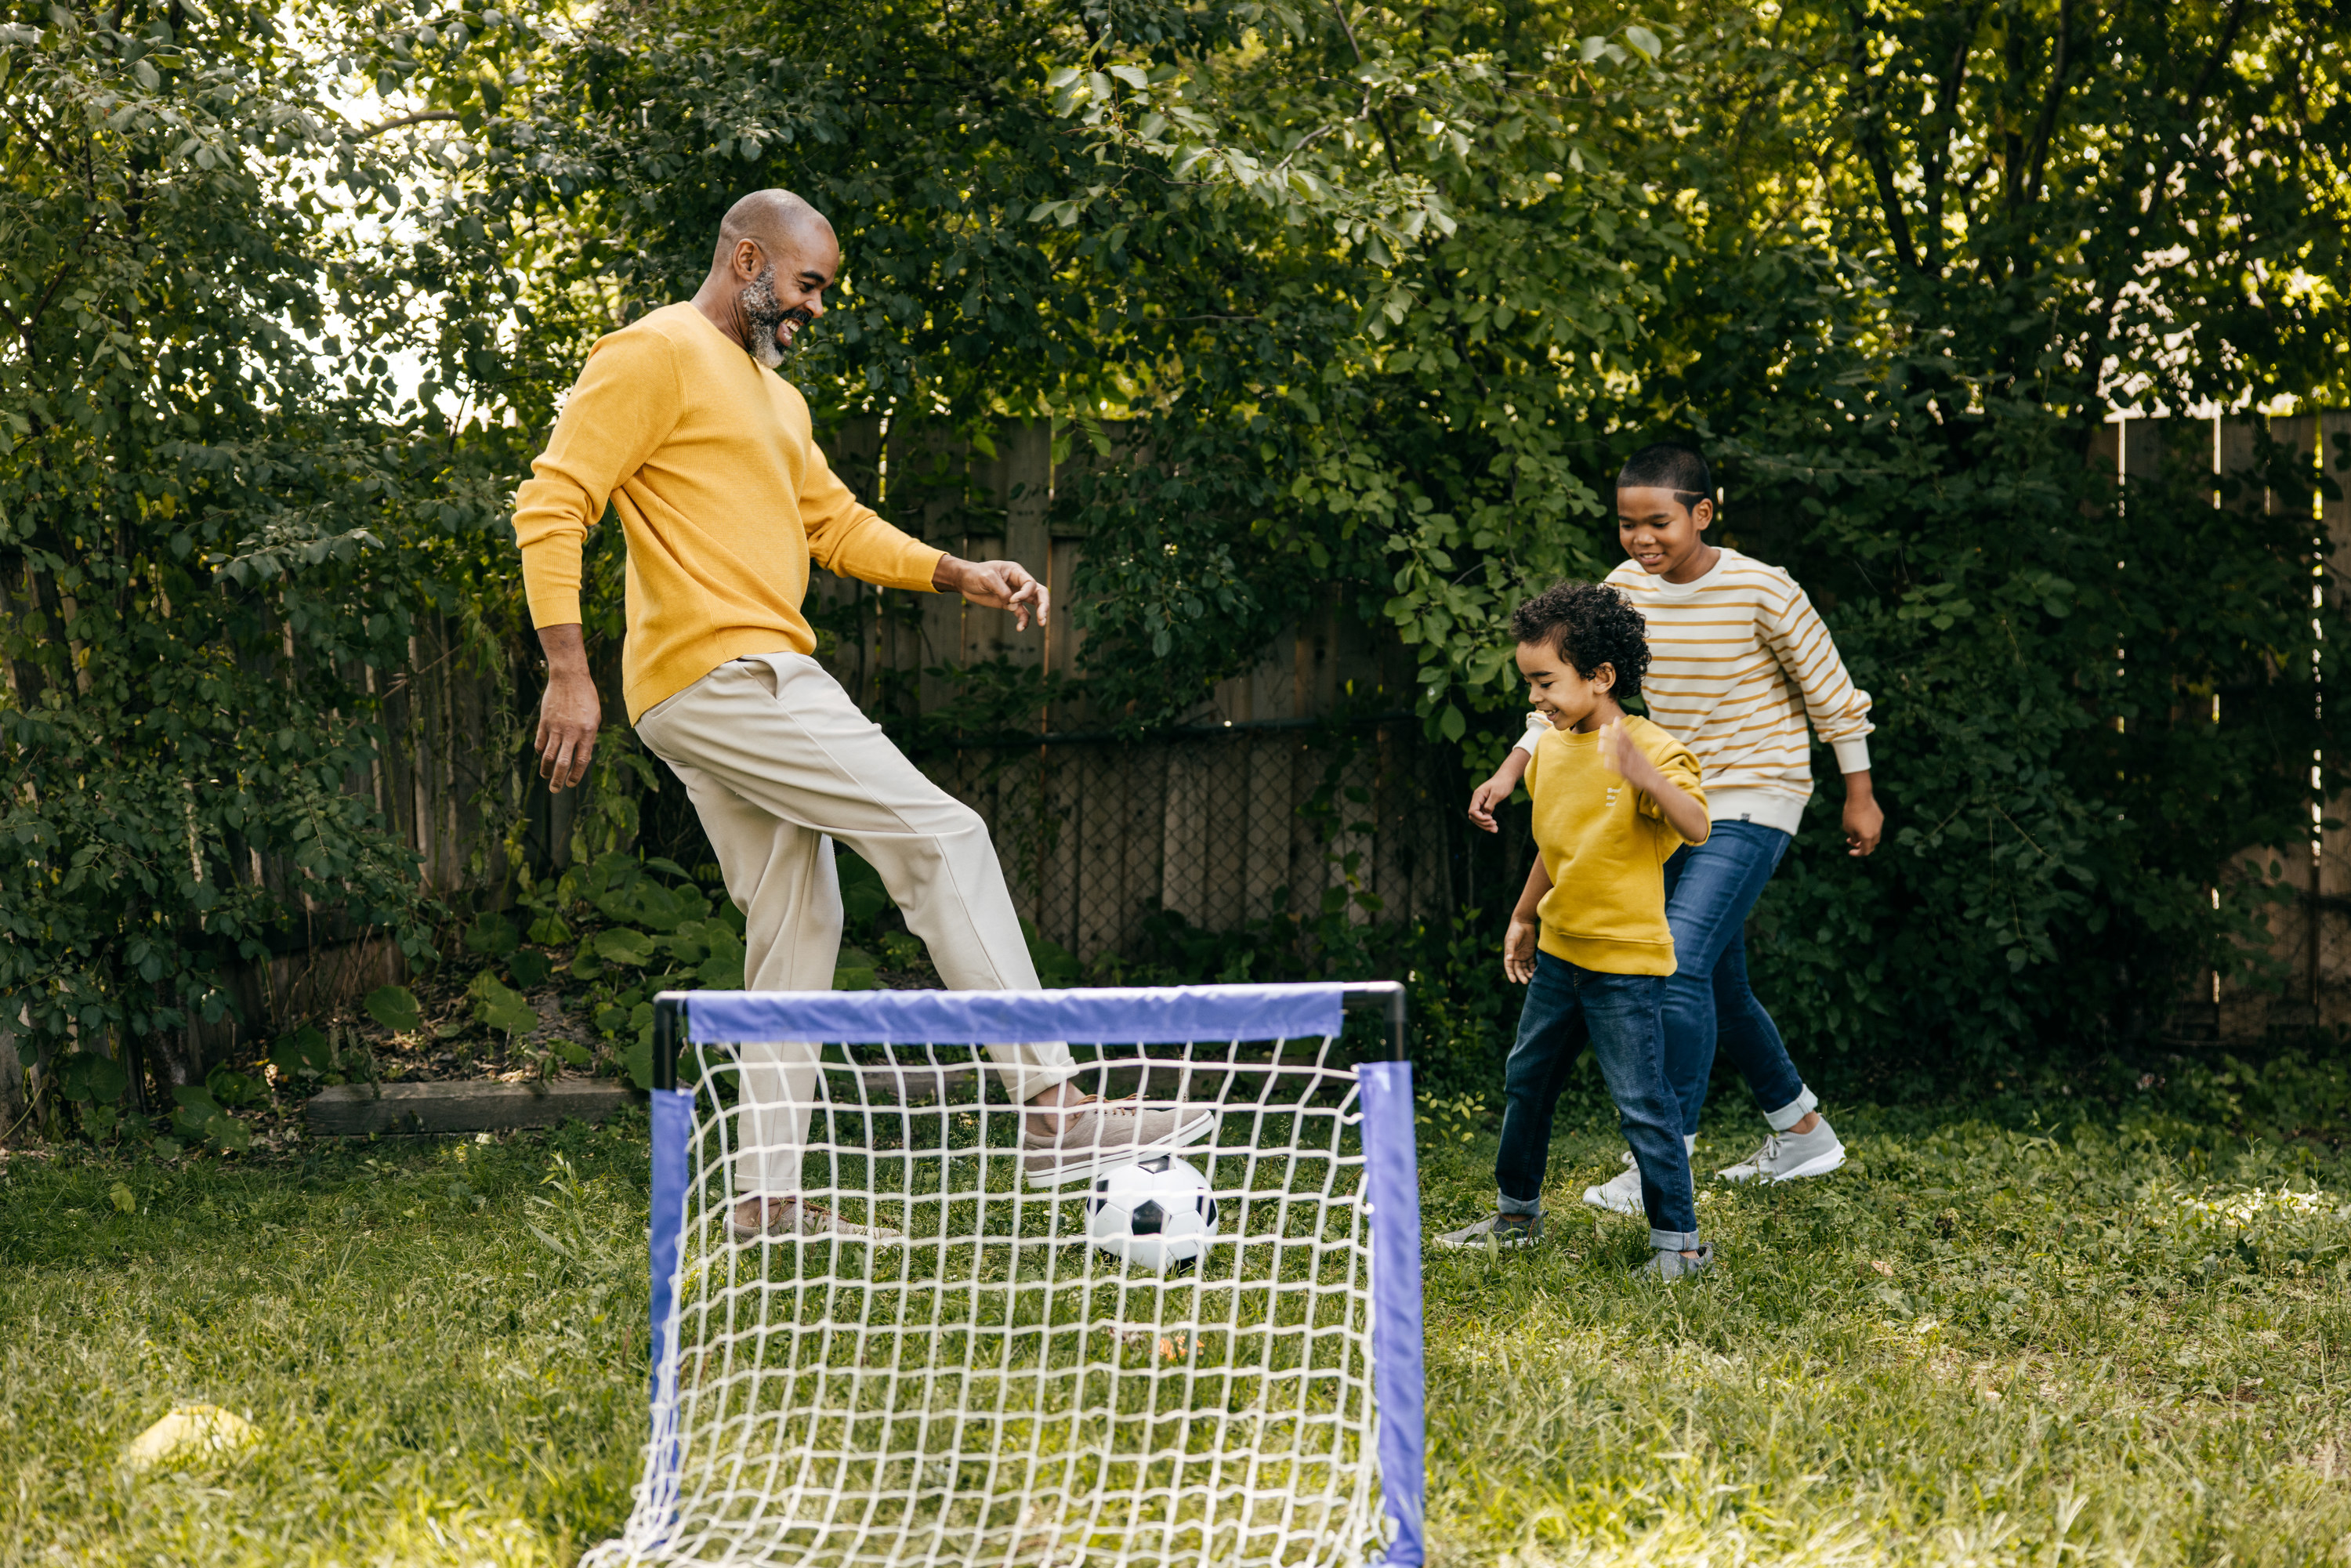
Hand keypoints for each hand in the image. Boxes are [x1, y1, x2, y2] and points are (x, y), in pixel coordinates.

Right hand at [533, 624, 600, 791]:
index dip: (576, 775)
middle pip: (562, 763)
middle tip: (555, 790)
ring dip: (546, 770)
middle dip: (558, 780)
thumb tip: (582, 755)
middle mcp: (571, 733)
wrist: (569, 677)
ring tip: (547, 777)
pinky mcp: (544, 722)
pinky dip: (541, 752)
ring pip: (548, 756)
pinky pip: (540, 742)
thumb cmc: (586, 697)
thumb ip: (589, 737)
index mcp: (587, 733)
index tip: (571, 783)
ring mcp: (556, 728)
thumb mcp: (595, 717)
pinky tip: (543, 756)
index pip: (581, 761)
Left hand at [935, 555, 1049, 630]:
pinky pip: (1022, 613)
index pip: (1030, 583)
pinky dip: (1023, 621)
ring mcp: (1016, 594)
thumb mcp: (987, 578)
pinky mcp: (1010, 604)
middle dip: (1043, 604)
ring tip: (1041, 624)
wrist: (964, 581)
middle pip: (1039, 592)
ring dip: (1040, 613)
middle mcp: (1019, 582)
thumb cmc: (975, 574)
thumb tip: (1014, 605)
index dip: (1025, 593)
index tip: (1012, 600)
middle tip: (1042, 616)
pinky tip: (1020, 628)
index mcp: (1015, 572)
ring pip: (1035, 603)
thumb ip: (1002, 590)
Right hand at [1467, 776, 1508, 833]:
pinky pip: (1483, 816)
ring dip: (1485, 825)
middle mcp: (1477, 800)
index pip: (1472, 811)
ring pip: (1477, 818)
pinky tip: (1495, 827)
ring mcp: (1481, 803)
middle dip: (1482, 823)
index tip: (1490, 819)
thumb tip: (1486, 813)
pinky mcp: (1485, 805)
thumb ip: (1490, 804)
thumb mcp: (1497, 793)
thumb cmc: (1503, 783)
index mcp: (1478, 795)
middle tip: (1494, 825)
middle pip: (1473, 816)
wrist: (1507, 777)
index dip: (1480, 818)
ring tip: (1495, 829)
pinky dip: (1488, 823)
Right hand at [1503, 916, 1538, 983]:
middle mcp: (1515, 956)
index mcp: (1509, 954)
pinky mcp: (1529, 953)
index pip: (1509, 967)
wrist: (1524, 923)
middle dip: (1520, 975)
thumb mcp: (1512, 939)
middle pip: (1518, 969)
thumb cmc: (1515, 930)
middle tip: (1525, 981)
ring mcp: (1522, 955)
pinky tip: (1535, 972)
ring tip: (1531, 978)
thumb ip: (1510, 949)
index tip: (1513, 981)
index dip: (1510, 974)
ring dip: (1527, 973)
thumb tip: (1508, 959)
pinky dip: (1532, 968)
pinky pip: (1531, 963)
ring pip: (1524, 968)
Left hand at [1597, 719, 1660, 792]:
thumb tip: (1624, 738)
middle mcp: (1632, 755)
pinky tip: (1605, 762)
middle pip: (1620, 743)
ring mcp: (1629, 764)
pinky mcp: (1626, 774)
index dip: (1621, 728)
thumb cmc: (1645, 769)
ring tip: (1600, 745)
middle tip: (1603, 726)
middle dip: (1611, 735)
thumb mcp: (1639, 755)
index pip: (1627, 737)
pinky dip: (1613, 765)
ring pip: (1618, 755)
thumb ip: (1631, 747)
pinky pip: (1618, 769)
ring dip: (1609, 749)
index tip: (1615, 719)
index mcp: (1635, 750)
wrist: (1654, 781)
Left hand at [1842, 778, 1882, 856]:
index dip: (1857, 854)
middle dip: (1861, 846)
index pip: (1865, 851)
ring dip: (1866, 838)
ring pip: (1875, 837)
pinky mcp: (1880, 818)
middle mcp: (1876, 833)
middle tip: (1851, 841)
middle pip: (1871, 845)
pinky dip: (1869, 829)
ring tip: (1856, 833)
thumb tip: (1857, 841)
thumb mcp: (1847, 828)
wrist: (1860, 797)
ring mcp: (1879, 825)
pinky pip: (1876, 827)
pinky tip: (1861, 822)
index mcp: (1868, 837)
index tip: (1850, 852)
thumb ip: (1853, 837)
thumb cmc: (1851, 813)